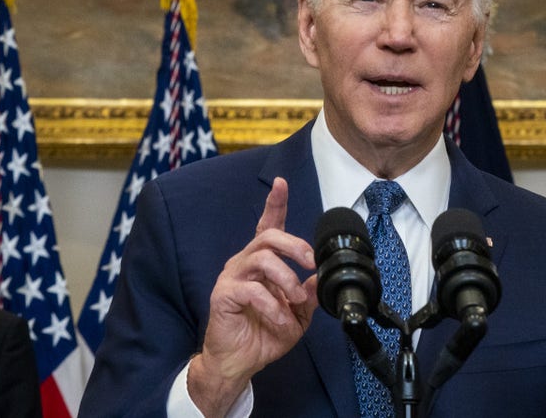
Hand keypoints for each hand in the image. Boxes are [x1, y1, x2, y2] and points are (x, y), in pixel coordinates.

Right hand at [188, 177, 318, 416]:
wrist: (239, 362)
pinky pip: (251, 289)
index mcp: (262, 263)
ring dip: (286, 279)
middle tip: (310, 262)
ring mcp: (232, 277)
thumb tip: (322, 277)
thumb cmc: (263, 334)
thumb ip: (309, 294)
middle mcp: (245, 263)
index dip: (274, 203)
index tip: (281, 183)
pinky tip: (280, 320)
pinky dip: (272, 305)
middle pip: (268, 237)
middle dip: (295, 245)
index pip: (268, 225)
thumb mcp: (297, 315)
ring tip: (295, 300)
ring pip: (261, 258)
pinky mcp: (224, 295)